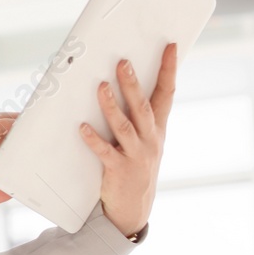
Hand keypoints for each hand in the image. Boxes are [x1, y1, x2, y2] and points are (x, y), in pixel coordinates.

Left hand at [80, 42, 177, 236]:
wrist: (135, 207)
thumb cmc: (136, 166)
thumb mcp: (146, 140)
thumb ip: (140, 115)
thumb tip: (127, 83)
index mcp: (157, 128)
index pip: (167, 93)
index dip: (169, 69)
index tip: (170, 47)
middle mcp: (150, 139)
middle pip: (143, 106)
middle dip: (133, 84)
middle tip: (123, 62)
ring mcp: (136, 155)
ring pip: (124, 126)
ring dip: (111, 106)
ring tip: (101, 87)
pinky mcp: (119, 169)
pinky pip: (105, 152)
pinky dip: (94, 139)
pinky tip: (83, 128)